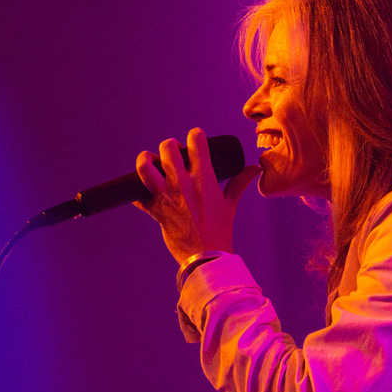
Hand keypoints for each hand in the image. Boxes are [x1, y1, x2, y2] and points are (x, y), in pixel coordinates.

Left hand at [134, 128, 260, 263]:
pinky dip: (137, 192)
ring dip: (146, 160)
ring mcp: (166, 196)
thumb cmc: (219, 230)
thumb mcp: (230, 204)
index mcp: (203, 179)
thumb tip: (253, 169)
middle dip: (170, 146)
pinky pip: (137, 196)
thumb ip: (239, 183)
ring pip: (145, 167)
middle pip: (167, 148)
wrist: (205, 256)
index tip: (195, 137)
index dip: (195, 135)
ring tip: (151, 162)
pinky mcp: (155, 210)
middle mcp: (182, 183)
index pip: (196, 142)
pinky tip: (143, 191)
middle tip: (173, 153)